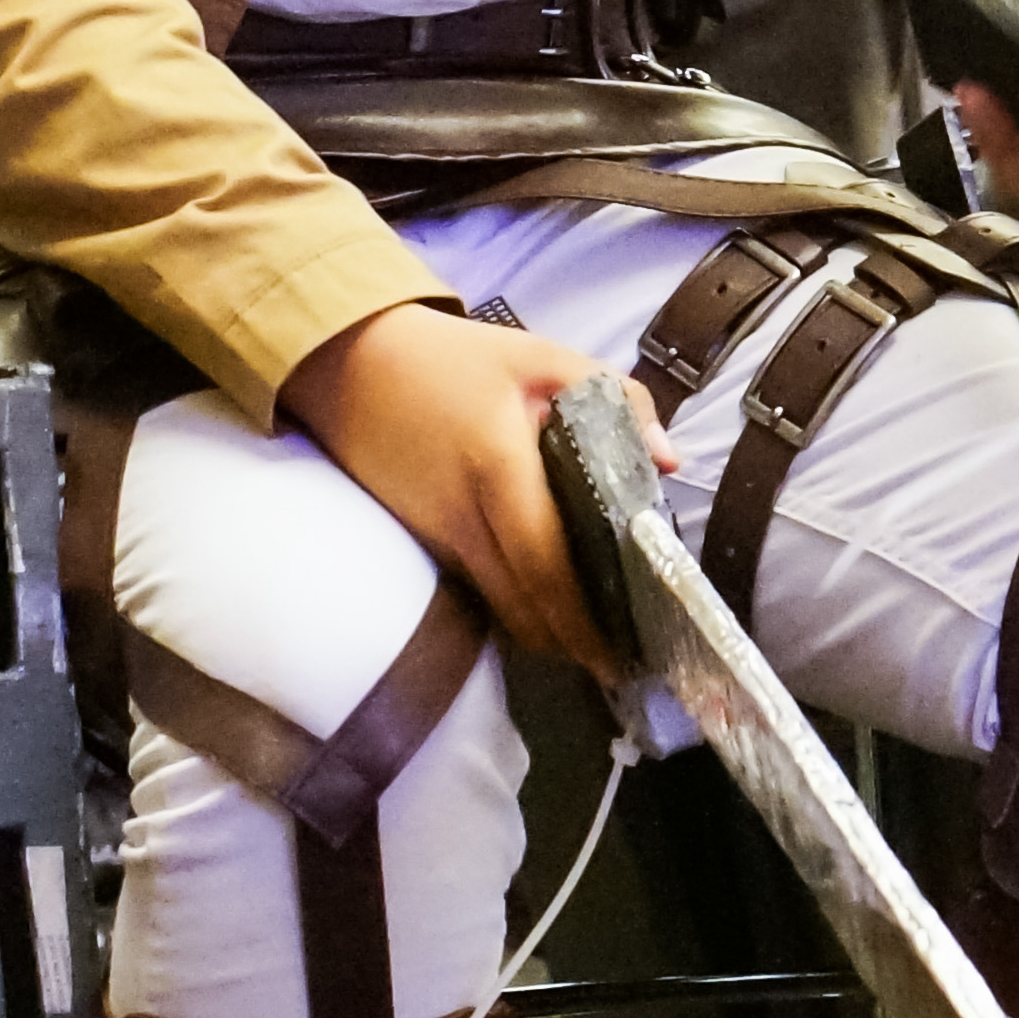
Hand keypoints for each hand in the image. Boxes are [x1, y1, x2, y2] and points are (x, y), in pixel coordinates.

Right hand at [280, 302, 678, 680]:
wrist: (350, 364)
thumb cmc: (453, 360)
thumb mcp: (541, 357)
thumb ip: (617, 399)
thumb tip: (667, 462)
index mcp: (499, 468)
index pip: (544, 563)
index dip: (581, 618)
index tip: (618, 652)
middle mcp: (463, 518)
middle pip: (521, 608)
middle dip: (569, 645)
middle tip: (618, 660)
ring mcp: (436, 537)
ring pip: (498, 607)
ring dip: (543, 631)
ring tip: (590, 639)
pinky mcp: (423, 542)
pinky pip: (477, 588)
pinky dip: (514, 604)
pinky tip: (543, 601)